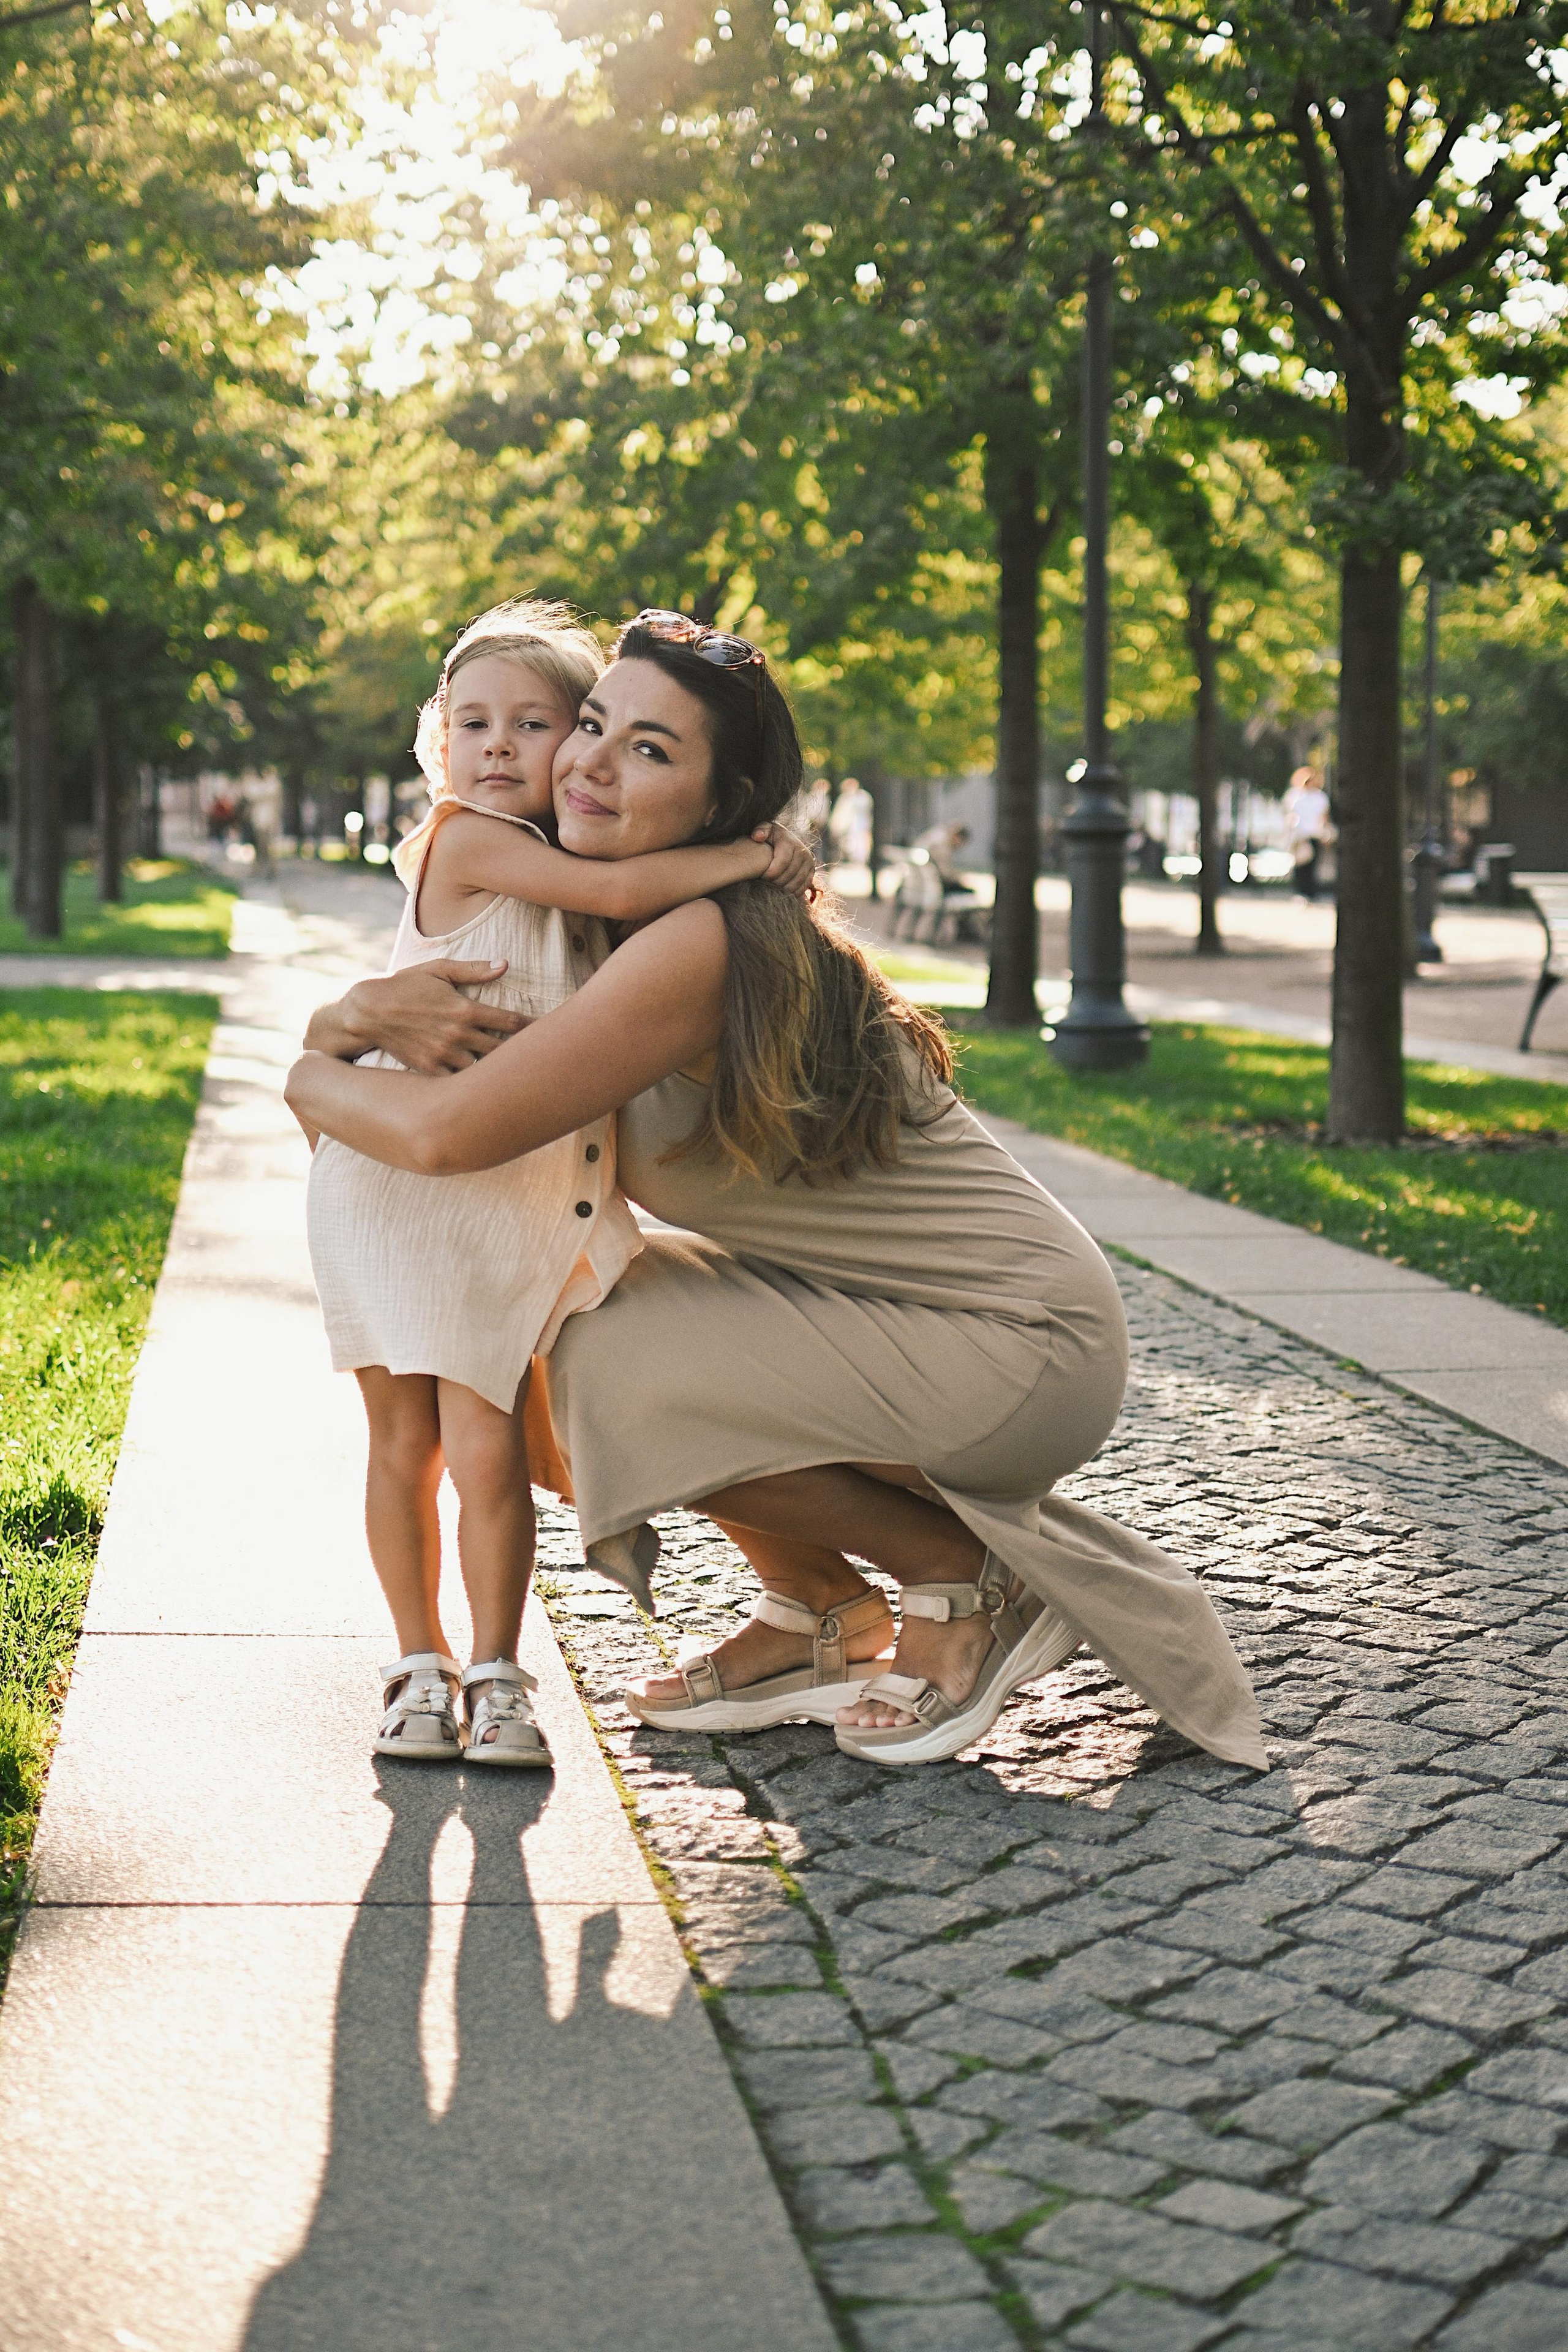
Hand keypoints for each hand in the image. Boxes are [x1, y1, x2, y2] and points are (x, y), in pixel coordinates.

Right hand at [306, 960, 525, 1072]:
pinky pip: (459, 1082)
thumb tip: (504, 964)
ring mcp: (444, 1055)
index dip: (533, 1029)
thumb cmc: (405, 986)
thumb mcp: (437, 970)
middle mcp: (457, 1035)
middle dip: (522, 1054)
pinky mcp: (430, 1070)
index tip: (547, 1032)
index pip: (511, 1023)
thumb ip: (473, 969)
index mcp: (464, 1009)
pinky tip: (484, 1083)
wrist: (367, 1012)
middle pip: (503, 1051)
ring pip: (483, 1071)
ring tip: (515, 1073)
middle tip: (540, 1057)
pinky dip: (472, 1082)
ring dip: (498, 1071)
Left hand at [752, 823, 815, 897]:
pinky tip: (783, 892)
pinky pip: (804, 886)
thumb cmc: (771, 837)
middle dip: (775, 882)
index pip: (782, 863)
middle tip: (765, 884)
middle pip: (789, 875)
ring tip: (772, 888)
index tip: (761, 876)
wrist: (785, 839)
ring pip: (797, 883)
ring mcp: (809, 862)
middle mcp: (803, 852)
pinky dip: (793, 892)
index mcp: (790, 843)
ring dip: (783, 889)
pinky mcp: (812, 870)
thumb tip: (758, 837)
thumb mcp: (765, 829)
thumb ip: (760, 830)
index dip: (771, 873)